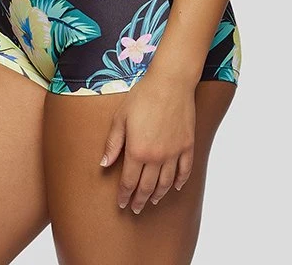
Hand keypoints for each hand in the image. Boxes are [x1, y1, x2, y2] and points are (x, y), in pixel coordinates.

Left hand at [99, 74, 196, 212]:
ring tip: (153, 201)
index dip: (124, 195)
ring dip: (158, 195)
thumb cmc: (143, 96)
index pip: (129, 182)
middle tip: (135, 208)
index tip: (122, 203)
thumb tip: (104, 164)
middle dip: (139, 200)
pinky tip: (174, 187)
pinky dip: (179, 182)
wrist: (171, 82)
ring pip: (166, 183)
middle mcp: (156, 157)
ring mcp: (174, 153)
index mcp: (137, 151)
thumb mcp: (120, 117)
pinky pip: (184, 171)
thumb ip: (113, 143)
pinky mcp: (187, 145)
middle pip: (147, 187)